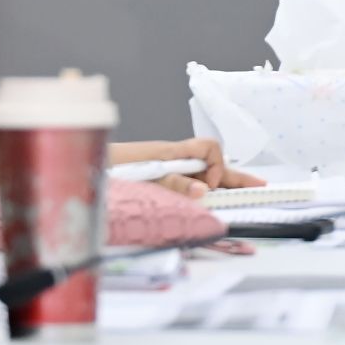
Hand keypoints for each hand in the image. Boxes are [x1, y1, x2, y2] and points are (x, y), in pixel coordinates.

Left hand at [117, 139, 259, 195]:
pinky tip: (205, 194)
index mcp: (172, 152)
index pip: (210, 150)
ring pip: (200, 172)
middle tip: (260, 185)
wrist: (84, 164)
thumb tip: (203, 190)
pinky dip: (200, 186)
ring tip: (241, 190)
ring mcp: (164, 166)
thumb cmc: (109, 166)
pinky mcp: (155, 175)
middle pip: (212, 164)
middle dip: (235, 175)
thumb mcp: (143, 176)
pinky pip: (186, 178)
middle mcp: (172, 157)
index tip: (208, 188)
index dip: (217, 168)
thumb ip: (173, 182)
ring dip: (220, 181)